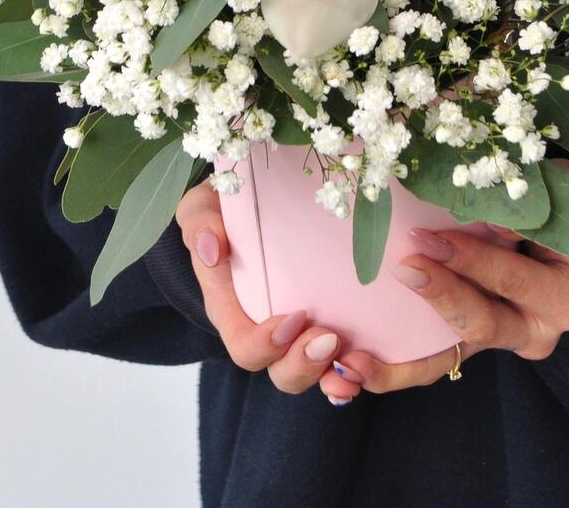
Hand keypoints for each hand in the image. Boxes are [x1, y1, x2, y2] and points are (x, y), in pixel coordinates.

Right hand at [176, 181, 343, 396]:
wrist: (255, 197)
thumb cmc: (223, 208)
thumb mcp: (202, 208)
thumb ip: (199, 224)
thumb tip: (211, 249)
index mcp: (233, 309)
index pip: (245, 346)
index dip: (266, 345)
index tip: (292, 318)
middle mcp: (266, 328)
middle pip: (281, 370)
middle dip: (304, 365)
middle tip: (329, 339)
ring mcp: (301, 328)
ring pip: (314, 371)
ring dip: (332, 371)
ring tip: (352, 358)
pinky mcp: (331, 317)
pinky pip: (343, 355)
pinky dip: (357, 367)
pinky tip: (369, 362)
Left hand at [319, 160, 568, 403]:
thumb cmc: (560, 203)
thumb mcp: (553, 198)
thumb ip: (520, 211)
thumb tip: (480, 215)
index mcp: (565, 295)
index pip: (515, 279)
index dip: (473, 260)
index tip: (431, 238)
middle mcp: (536, 328)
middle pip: (483, 323)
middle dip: (439, 296)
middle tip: (403, 266)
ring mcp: (501, 339)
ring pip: (451, 358)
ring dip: (401, 363)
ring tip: (355, 363)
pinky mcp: (471, 342)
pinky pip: (434, 361)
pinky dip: (395, 369)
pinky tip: (354, 370)